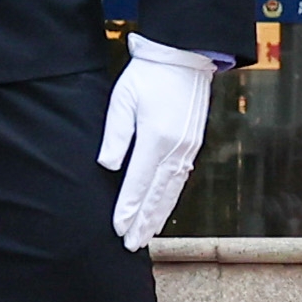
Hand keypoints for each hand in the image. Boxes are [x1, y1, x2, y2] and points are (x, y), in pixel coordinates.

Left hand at [99, 41, 215, 247]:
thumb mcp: (122, 100)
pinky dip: (170, 198)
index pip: (138, 183)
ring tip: (146, 236)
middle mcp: (176, 148)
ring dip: (159, 215)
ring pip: (172, 190)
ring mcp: (188, 147)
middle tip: (131, 246)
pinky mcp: (193, 143)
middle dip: (144, 222)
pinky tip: (163, 209)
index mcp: (156, 138)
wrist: (184, 56)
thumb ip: (115, 136)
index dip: (128, 208)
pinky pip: (181, 178)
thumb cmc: (148, 75)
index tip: (118, 229)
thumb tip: (108, 167)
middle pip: (158, 194)